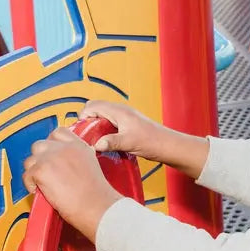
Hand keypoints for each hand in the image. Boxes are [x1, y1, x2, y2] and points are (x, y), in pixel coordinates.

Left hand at [22, 127, 124, 240]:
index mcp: (78, 146)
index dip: (51, 145)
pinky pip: (26, 175)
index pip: (57, 133)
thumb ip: (77, 157)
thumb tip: (66, 161)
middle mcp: (64, 148)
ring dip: (34, 173)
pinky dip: (30, 185)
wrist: (96, 207)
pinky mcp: (41, 170)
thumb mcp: (92, 166)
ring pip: (30, 160)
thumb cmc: (96, 195)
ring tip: (43, 184)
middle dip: (39, 159)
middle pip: (39, 145)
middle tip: (45, 173)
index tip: (51, 155)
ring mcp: (51, 158)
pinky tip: (41, 191)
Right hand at [80, 99, 210, 178]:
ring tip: (94, 141)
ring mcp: (124, 117)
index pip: (92, 105)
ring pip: (102, 116)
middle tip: (85, 136)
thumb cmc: (152, 141)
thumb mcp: (129, 142)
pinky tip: (105, 143)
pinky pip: (109, 123)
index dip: (83, 116)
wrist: (167, 145)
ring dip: (95, 126)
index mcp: (119, 111)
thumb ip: (111, 142)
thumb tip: (96, 145)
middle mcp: (120, 111)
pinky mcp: (127, 125)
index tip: (81, 131)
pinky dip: (103, 130)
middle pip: (95, 109)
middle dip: (87, 120)